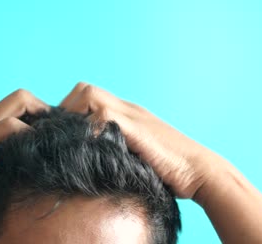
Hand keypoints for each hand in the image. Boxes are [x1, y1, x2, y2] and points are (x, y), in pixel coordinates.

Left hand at [59, 82, 221, 198]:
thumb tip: (91, 164)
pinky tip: (86, 147)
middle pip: (85, 89)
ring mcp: (133, 116)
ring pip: (90, 96)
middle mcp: (128, 109)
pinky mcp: (137, 129)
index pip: (88, 96)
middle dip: (67, 109)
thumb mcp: (137, 156)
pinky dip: (89, 128)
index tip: (61, 133)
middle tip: (61, 135)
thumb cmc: (171, 170)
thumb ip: (117, 151)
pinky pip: (103, 116)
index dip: (70, 111)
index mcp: (127, 114)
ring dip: (74, 115)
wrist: (201, 172)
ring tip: (70, 139)